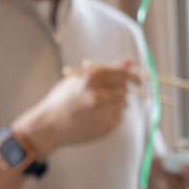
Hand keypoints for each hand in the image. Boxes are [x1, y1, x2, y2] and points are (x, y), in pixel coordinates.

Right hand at [13, 59, 137, 155]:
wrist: (49, 126)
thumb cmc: (63, 99)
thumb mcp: (80, 79)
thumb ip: (107, 69)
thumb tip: (130, 61)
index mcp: (90, 79)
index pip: (122, 74)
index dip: (134, 76)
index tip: (139, 79)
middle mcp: (97, 96)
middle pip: (124, 90)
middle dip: (120, 90)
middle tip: (107, 93)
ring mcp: (101, 113)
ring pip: (123, 105)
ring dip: (117, 103)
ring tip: (99, 106)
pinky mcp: (103, 128)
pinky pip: (119, 119)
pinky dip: (113, 116)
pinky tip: (98, 116)